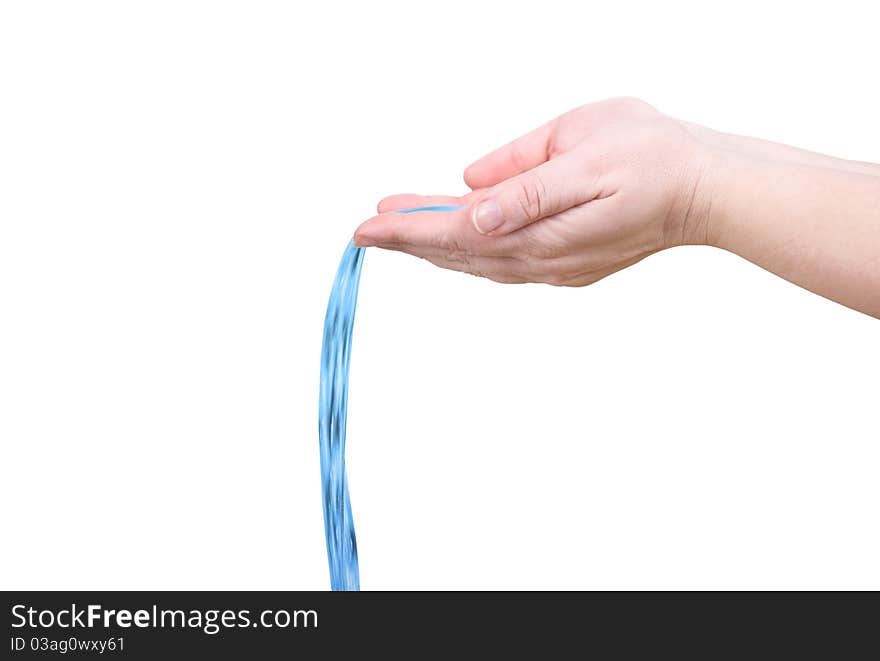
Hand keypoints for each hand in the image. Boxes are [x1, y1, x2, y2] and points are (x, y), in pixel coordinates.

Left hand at [354, 98, 713, 285]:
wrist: (709, 190)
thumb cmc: (653, 157)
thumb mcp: (584, 151)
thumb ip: (524, 184)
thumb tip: (471, 202)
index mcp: (540, 228)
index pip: (455, 232)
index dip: (407, 229)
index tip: (365, 227)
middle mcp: (542, 259)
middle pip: (459, 253)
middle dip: (411, 239)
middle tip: (368, 228)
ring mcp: (556, 267)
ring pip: (479, 262)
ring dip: (436, 249)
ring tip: (401, 229)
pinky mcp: (569, 264)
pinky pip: (503, 265)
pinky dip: (469, 255)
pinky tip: (457, 245)